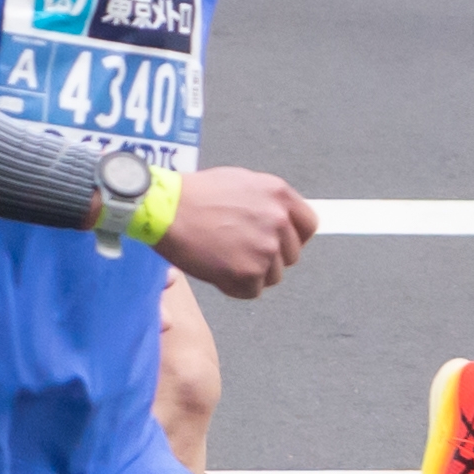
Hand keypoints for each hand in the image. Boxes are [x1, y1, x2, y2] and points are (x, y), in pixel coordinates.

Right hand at [154, 162, 318, 297]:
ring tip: (223, 256)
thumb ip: (266, 201)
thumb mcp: (239, 182)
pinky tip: (216, 268)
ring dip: (251, 272)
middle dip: (269, 257)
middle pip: (291, 255)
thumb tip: (283, 220)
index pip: (309, 225)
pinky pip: (252, 291)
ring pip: (273, 276)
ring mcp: (266, 248)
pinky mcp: (249, 273)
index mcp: (279, 194)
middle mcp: (278, 220)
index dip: (294, 237)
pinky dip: (234, 286)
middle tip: (238, 250)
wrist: (164, 210)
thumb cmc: (193, 195)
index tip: (279, 243)